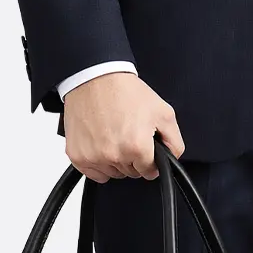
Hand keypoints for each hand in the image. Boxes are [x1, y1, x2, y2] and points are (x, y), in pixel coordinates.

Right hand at [63, 72, 183, 182]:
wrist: (95, 78)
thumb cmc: (126, 92)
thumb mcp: (163, 112)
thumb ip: (174, 142)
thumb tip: (172, 160)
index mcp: (136, 146)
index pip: (150, 172)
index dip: (150, 159)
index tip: (145, 147)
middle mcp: (115, 155)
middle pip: (131, 173)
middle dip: (133, 158)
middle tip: (129, 134)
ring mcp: (94, 157)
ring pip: (113, 173)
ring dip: (116, 161)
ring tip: (114, 135)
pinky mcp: (78, 156)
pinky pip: (94, 174)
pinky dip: (99, 163)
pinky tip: (101, 144)